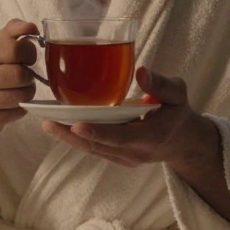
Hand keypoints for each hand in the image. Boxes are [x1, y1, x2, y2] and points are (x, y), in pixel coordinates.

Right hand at [0, 19, 38, 137]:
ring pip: (20, 95)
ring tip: (22, 88)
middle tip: (26, 76)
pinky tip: (13, 103)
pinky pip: (16, 112)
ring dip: (28, 92)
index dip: (29, 53)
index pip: (13, 49)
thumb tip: (32, 27)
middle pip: (18, 74)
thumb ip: (13, 30)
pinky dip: (22, 107)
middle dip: (29, 75)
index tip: (28, 57)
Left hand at [42, 67, 217, 168]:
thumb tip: (140, 71)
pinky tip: (60, 126)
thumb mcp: (178, 94)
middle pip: (99, 146)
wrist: (183, 142)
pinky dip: (77, 139)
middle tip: (47, 121)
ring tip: (46, 123)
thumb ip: (161, 83)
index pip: (120, 137)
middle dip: (71, 135)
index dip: (98, 132)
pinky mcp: (118, 157)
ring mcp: (125, 159)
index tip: (76, 125)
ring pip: (93, 149)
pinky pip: (95, 149)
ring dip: (69, 138)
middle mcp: (135, 153)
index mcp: (151, 137)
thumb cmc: (179, 113)